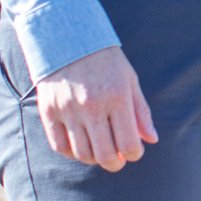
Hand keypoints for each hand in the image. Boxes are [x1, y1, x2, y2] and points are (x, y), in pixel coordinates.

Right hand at [35, 45, 157, 171]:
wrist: (67, 37)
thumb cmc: (105, 61)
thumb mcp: (129, 80)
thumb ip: (141, 111)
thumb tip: (152, 140)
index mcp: (117, 97)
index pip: (129, 145)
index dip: (134, 154)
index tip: (133, 150)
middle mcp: (92, 105)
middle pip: (105, 156)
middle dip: (115, 163)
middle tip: (117, 159)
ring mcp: (68, 109)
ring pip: (82, 154)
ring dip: (94, 159)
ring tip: (100, 150)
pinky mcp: (49, 110)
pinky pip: (60, 146)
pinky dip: (72, 153)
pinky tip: (81, 145)